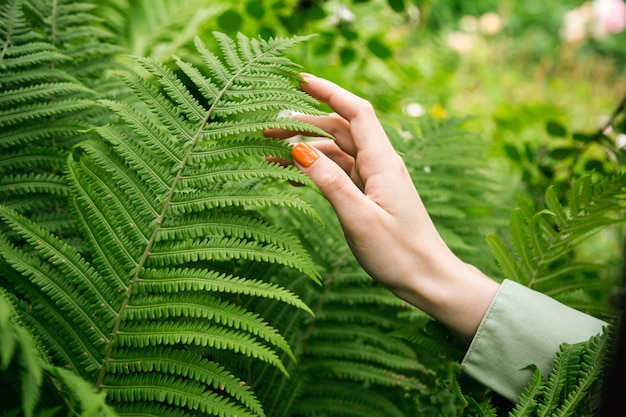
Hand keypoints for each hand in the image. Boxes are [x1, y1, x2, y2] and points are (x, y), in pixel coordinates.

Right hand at [266, 74, 498, 341]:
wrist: (428, 279)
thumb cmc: (399, 253)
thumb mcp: (359, 218)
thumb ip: (330, 182)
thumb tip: (299, 149)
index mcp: (382, 162)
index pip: (355, 111)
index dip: (328, 91)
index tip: (298, 80)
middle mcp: (380, 164)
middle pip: (339, 129)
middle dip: (304, 124)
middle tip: (266, 129)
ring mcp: (375, 180)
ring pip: (336, 152)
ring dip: (306, 149)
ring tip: (270, 155)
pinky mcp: (370, 195)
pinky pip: (339, 173)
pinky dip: (316, 170)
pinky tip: (293, 177)